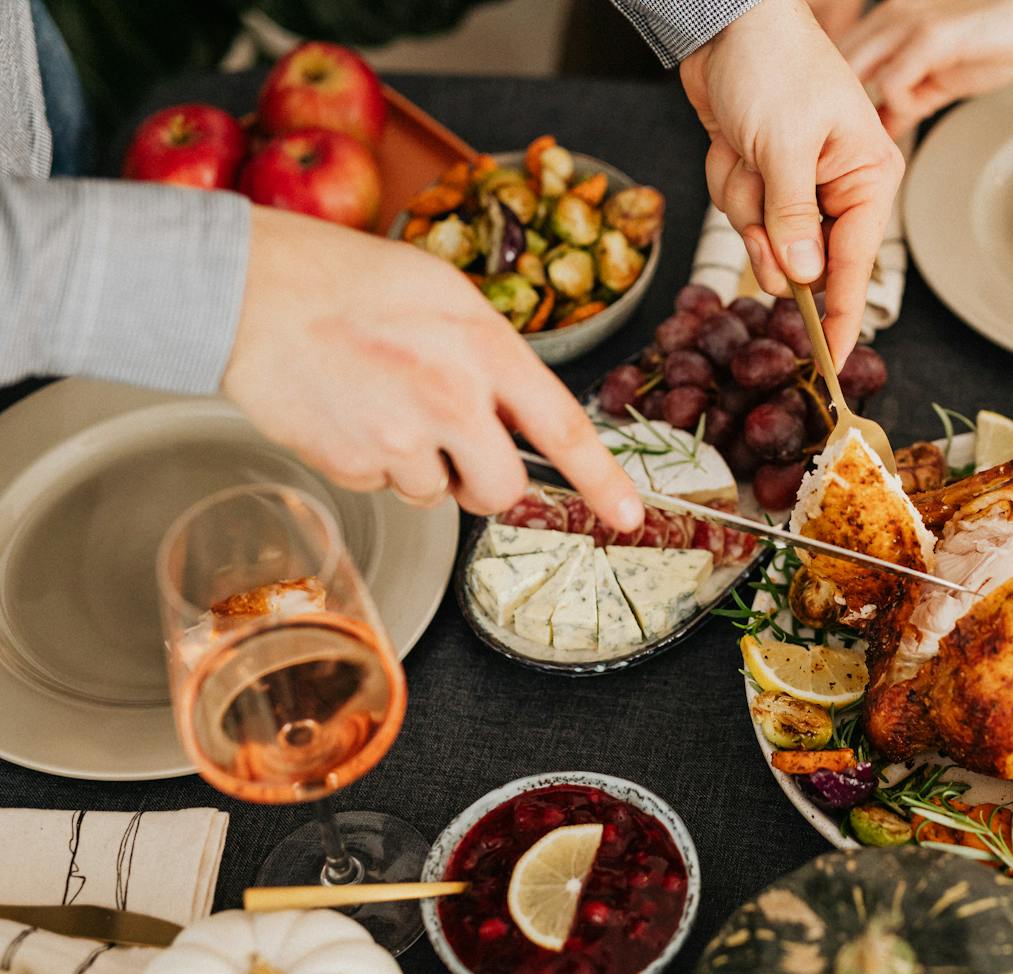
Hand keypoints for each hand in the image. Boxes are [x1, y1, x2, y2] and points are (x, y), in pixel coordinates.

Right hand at [221, 206, 642, 526]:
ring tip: (379, 402)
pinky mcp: (351, 464)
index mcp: (485, 347)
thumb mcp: (444, 294)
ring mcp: (399, 437)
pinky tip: (346, 411)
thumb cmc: (345, 279)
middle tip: (457, 448)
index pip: (563, 429)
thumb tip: (516, 413)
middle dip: (486, 484)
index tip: (629, 516)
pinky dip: (369, 461)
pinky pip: (381, 486)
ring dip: (419, 465)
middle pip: (502, 491)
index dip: (603, 480)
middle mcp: (451, 398)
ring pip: (436, 492)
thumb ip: (490, 355)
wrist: (245, 290)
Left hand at [680, 0, 903, 361]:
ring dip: (742, 198)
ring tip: (744, 149)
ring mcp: (799, 187)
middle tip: (758, 186)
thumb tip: (802, 275)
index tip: (831, 364)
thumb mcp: (783, 145)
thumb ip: (792, 217)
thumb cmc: (772, 66)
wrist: (728, 23)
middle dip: (766, 230)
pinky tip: (733, 142)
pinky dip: (728, 179)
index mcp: (867, 177)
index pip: (857, 265)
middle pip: (801, 259)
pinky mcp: (765, 180)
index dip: (842, 317)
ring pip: (762, 238)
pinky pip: (741, 211)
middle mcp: (839, 188)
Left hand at [838, 0, 1012, 138]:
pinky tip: (904, 122)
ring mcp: (909, 25)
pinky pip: (894, 81)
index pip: (837, 65)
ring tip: (864, 149)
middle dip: (831, 113)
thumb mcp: (944, 72)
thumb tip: (885, 128)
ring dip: (854, 119)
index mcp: (888, 25)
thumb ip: (911, 97)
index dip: (828, 104)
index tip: (829, 145)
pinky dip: (893, 110)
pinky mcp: (935, 37)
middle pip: (835, 70)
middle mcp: (890, 19)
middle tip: (839, 154)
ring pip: (854, 75)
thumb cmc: (1004, 35)